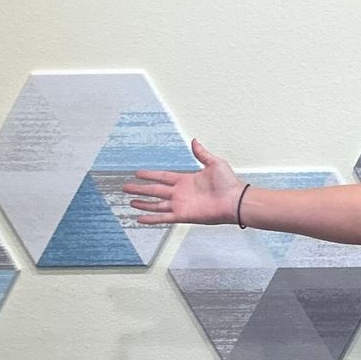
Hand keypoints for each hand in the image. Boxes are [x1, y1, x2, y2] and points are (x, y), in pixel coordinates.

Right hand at [123, 139, 244, 225]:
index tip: (138, 173)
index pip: (162, 176)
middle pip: (155, 190)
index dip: (150, 175)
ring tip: (131, 202)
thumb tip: (194, 140)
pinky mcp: (183, 215)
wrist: (234, 200)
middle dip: (140, 189)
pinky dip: (151, 218)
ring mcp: (180, 204)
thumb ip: (202, 153)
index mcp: (185, 180)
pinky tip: (139, 218)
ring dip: (143, 203)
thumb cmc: (228, 183)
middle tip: (126, 187)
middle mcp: (180, 193)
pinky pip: (163, 216)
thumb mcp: (214, 163)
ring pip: (156, 204)